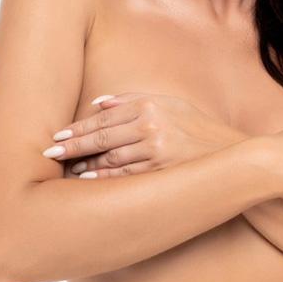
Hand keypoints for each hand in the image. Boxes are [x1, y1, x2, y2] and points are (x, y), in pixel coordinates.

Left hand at [41, 91, 237, 177]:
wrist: (233, 155)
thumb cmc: (200, 129)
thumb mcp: (172, 104)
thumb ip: (134, 100)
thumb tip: (99, 102)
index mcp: (151, 106)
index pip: (105, 116)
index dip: (79, 126)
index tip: (58, 133)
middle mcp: (152, 126)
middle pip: (102, 136)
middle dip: (73, 145)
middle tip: (50, 151)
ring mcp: (157, 151)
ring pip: (111, 158)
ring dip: (85, 164)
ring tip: (66, 168)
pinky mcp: (162, 173)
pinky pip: (126, 177)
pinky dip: (104, 179)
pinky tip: (88, 181)